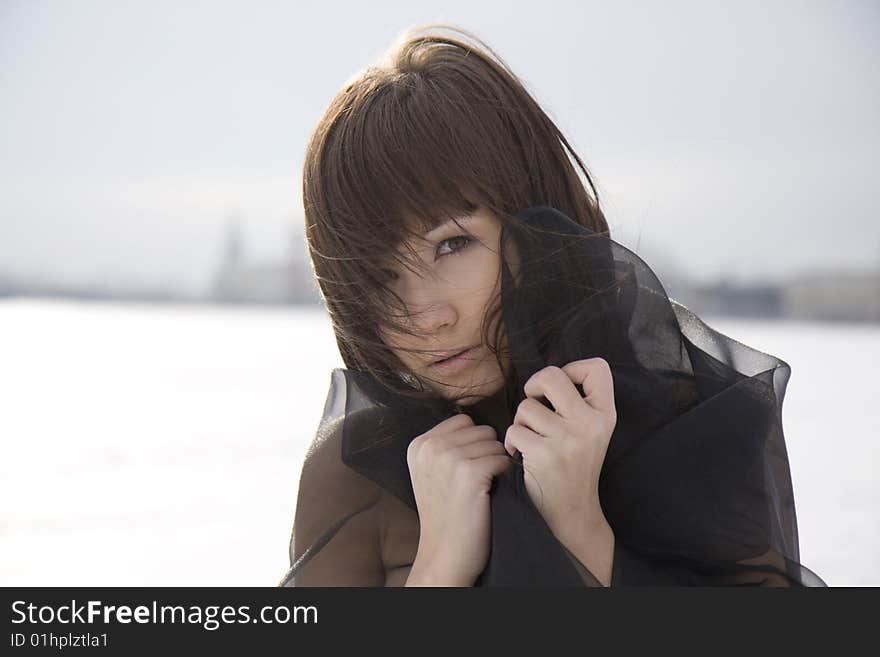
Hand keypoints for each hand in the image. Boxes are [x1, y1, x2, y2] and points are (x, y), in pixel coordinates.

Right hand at [406, 413, 511, 585]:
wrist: (444, 555)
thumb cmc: (445, 515)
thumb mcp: (430, 474)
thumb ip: (444, 446)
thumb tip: (475, 425)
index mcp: (419, 444)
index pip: (463, 421)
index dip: (474, 442)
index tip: (468, 467)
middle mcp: (431, 447)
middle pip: (481, 429)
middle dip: (486, 451)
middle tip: (477, 480)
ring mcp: (449, 458)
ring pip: (494, 443)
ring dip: (496, 464)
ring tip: (482, 488)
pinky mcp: (469, 473)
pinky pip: (501, 459)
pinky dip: (503, 475)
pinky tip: (490, 493)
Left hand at [503, 358, 616, 538]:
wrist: (573, 511)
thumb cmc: (574, 463)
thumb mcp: (590, 430)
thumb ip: (577, 402)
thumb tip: (545, 375)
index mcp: (605, 414)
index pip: (598, 367)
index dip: (572, 368)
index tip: (562, 387)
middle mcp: (590, 423)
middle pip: (552, 376)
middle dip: (534, 385)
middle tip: (535, 402)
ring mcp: (568, 439)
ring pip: (526, 406)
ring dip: (521, 420)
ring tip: (531, 438)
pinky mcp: (545, 454)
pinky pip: (514, 430)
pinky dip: (512, 441)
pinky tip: (522, 454)